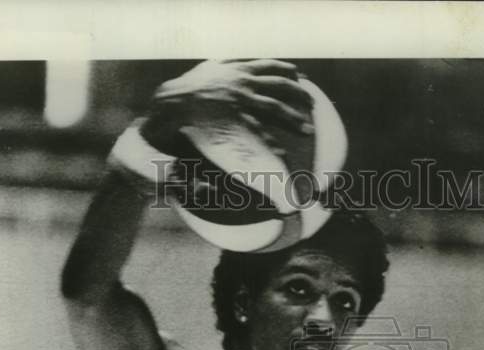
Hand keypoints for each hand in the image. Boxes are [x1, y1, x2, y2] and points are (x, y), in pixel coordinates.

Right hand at [140, 59, 313, 155]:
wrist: (172, 103)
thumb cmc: (187, 88)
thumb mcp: (208, 67)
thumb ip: (223, 63)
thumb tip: (230, 61)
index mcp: (238, 68)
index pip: (269, 65)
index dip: (287, 70)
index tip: (300, 76)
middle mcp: (243, 82)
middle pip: (279, 86)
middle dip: (299, 95)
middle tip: (312, 104)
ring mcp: (240, 101)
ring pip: (274, 108)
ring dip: (293, 119)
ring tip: (307, 130)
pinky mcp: (234, 121)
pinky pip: (259, 132)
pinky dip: (273, 142)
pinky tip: (284, 153)